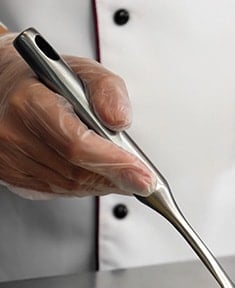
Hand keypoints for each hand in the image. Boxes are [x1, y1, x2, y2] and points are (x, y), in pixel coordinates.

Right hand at [0, 31, 154, 198]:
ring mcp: (9, 158)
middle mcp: (13, 133)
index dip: (115, 164)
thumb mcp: (84, 71)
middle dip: (117, 178)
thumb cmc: (46, 80)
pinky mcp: (10, 175)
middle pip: (77, 171)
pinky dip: (84, 187)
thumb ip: (108, 90)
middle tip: (143, 180)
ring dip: (103, 184)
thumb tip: (119, 120)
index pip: (77, 144)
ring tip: (124, 175)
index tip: (144, 177)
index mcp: (29, 102)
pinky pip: (58, 191)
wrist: (5, 86)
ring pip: (70, 186)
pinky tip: (96, 176)